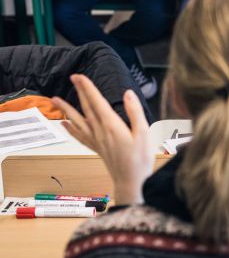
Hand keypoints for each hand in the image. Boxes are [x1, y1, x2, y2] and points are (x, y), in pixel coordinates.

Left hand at [52, 74, 154, 205]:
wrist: (131, 181)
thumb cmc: (140, 159)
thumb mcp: (144, 133)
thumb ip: (135, 112)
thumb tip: (128, 93)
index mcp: (112, 126)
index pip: (97, 102)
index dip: (88, 88)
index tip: (80, 76)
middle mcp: (100, 132)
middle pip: (87, 108)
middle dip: (80, 92)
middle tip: (72, 78)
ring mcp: (96, 140)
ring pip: (78, 121)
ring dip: (67, 109)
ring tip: (56, 99)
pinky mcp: (96, 147)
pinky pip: (80, 135)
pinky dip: (71, 128)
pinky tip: (65, 123)